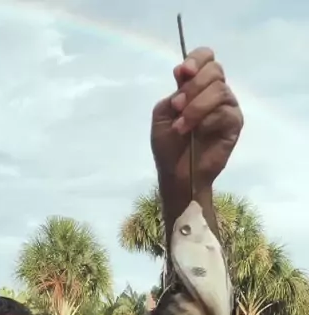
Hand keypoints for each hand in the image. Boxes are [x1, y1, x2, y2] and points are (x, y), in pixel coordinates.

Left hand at [151, 47, 242, 190]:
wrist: (177, 174)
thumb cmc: (169, 145)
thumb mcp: (163, 113)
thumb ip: (174, 91)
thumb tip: (183, 73)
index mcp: (198, 85)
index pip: (206, 57)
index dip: (196, 60)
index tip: (182, 73)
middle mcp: (215, 92)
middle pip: (214, 70)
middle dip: (193, 87)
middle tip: (177, 107)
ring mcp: (228, 107)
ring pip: (219, 91)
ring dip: (196, 107)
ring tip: (181, 127)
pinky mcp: (234, 124)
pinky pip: (225, 112)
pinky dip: (207, 121)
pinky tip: (198, 133)